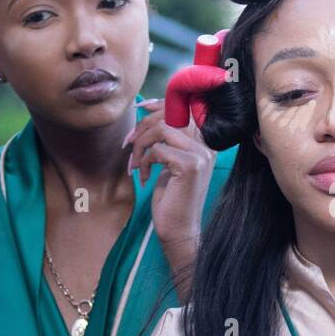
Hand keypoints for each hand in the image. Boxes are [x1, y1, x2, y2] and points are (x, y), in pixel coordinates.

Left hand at [125, 99, 215, 261]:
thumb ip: (167, 143)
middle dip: (143, 127)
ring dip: (141, 144)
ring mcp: (200, 155)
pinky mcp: (190, 166)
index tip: (141, 109)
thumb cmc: (172, 200)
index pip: (185, 110)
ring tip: (135, 163)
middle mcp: (206, 146)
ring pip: (162, 129)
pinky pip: (158, 150)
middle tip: (128, 144)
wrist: (179, 230)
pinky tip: (143, 178)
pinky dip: (144, 162)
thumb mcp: (169, 165)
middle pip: (171, 116)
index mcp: (204, 144)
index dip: (161, 105)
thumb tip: (148, 117)